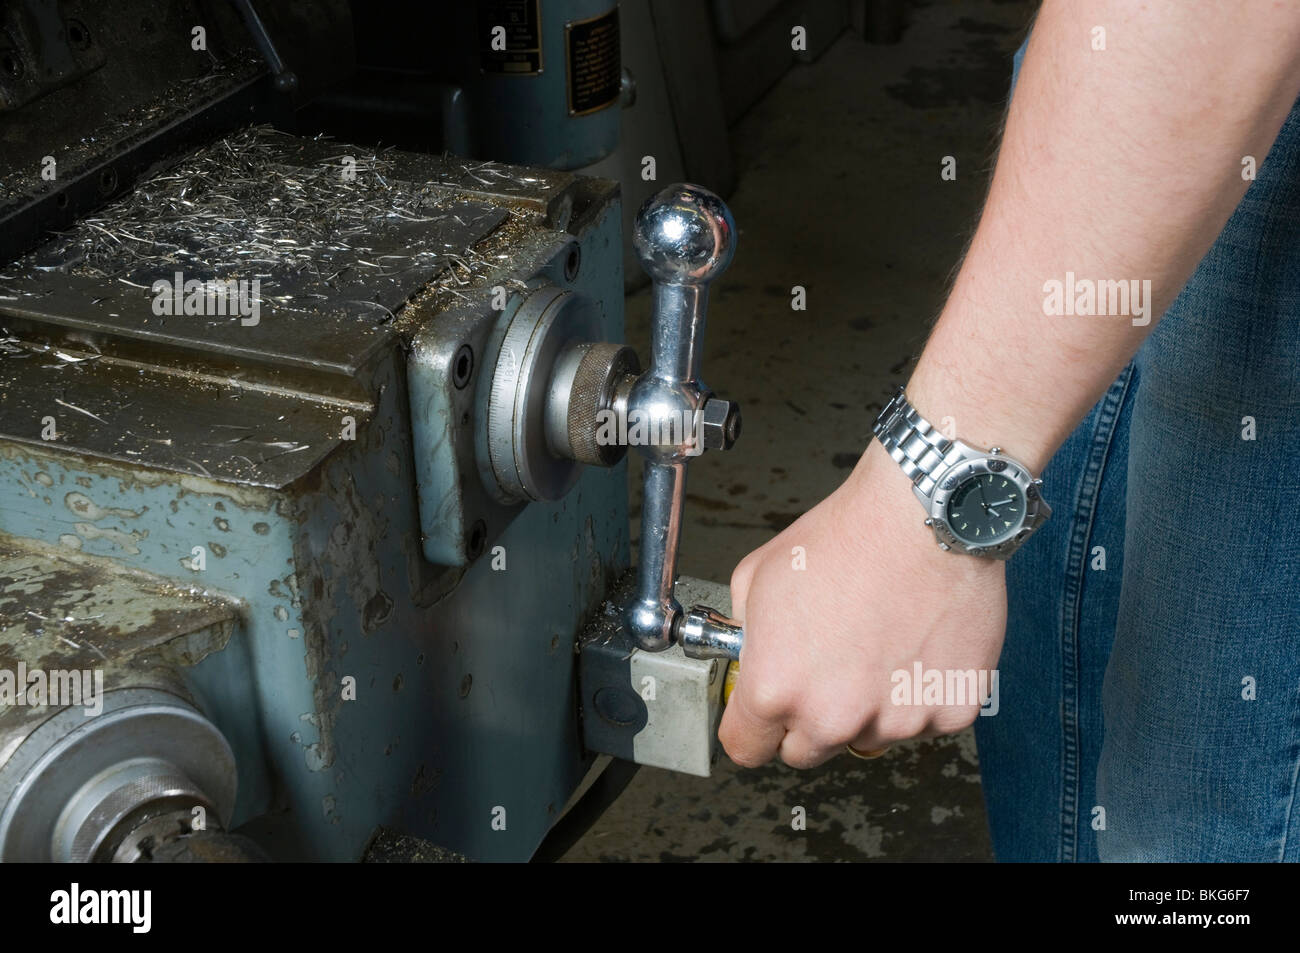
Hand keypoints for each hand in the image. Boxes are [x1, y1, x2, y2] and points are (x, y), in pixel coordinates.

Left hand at [718, 441, 1007, 767]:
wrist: (923, 518)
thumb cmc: (847, 538)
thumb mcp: (757, 576)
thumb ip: (743, 632)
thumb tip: (748, 654)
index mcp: (776, 689)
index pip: (746, 747)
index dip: (750, 727)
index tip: (761, 717)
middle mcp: (834, 716)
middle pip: (807, 751)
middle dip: (809, 718)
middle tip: (826, 667)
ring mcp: (896, 721)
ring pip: (869, 736)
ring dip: (869, 706)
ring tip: (877, 642)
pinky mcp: (949, 711)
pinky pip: (923, 719)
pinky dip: (919, 692)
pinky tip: (914, 644)